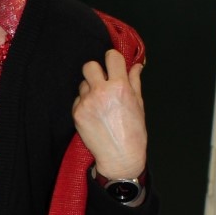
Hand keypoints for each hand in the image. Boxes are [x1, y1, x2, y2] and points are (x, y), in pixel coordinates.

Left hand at [72, 49, 146, 179]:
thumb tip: (137, 66)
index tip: (114, 66)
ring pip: (83, 84)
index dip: (113, 60)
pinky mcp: (77, 113)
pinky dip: (84, 104)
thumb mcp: (138, 104)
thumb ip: (134, 82)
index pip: (111, 56)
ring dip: (90, 89)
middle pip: (89, 65)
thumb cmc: (134, 132)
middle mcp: (101, 91)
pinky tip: (93, 115)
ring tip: (100, 104)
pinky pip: (78, 99)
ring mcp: (87, 102)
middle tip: (102, 82)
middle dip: (96, 71)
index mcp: (120, 86)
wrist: (119, 157)